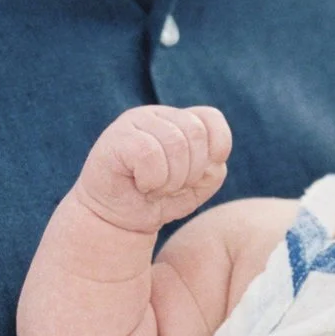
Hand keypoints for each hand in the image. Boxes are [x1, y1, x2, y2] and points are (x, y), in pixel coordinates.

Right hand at [74, 105, 231, 235]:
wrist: (116, 220)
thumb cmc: (158, 201)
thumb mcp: (196, 187)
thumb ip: (212, 170)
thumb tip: (212, 160)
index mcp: (178, 120)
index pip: (212, 118)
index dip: (217, 147)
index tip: (201, 174)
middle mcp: (157, 115)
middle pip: (196, 132)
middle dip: (191, 171)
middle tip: (170, 187)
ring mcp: (135, 122)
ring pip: (176, 144)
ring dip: (171, 179)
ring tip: (155, 189)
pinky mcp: (117, 137)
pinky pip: (150, 154)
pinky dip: (153, 180)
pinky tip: (142, 186)